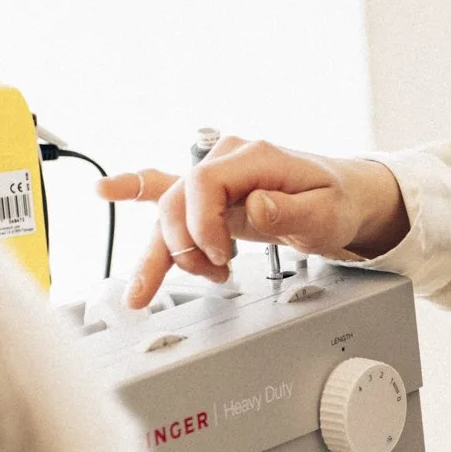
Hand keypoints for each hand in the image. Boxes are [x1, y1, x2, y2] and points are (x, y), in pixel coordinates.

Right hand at [98, 136, 411, 306]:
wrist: (346, 197)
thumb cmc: (338, 202)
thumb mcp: (326, 213)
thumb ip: (290, 212)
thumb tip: (254, 207)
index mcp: (253, 157)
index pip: (204, 184)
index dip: (202, 226)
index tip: (220, 259)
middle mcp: (226, 161)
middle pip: (177, 201)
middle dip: (186, 247)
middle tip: (215, 274)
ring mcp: (214, 177)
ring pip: (167, 211)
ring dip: (158, 254)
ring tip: (142, 294)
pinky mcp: (209, 197)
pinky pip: (165, 194)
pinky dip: (135, 194)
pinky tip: (104, 191)